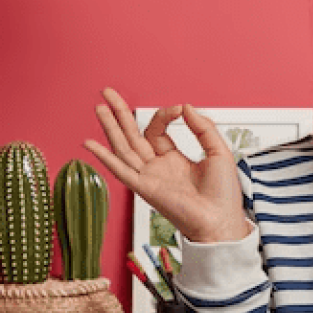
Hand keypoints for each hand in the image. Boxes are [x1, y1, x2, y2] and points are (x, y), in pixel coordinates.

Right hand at [83, 88, 249, 242]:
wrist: (221, 220)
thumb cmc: (223, 193)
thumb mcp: (218, 151)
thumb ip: (203, 127)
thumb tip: (185, 106)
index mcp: (173, 159)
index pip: (157, 130)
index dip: (164, 115)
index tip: (178, 108)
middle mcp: (157, 167)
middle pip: (132, 136)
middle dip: (120, 114)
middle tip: (107, 93)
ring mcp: (149, 177)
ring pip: (123, 148)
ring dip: (110, 128)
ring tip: (99, 106)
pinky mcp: (145, 188)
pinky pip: (121, 170)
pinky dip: (105, 157)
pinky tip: (90, 143)